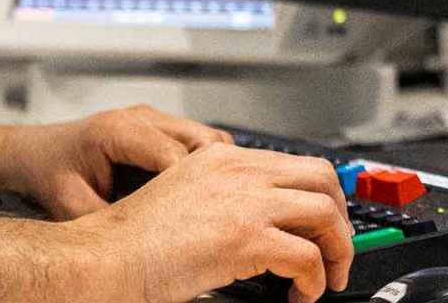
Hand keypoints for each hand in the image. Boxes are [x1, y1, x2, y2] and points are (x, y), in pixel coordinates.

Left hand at [0, 104, 233, 217]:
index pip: (175, 155)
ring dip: (213, 170)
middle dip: (213, 177)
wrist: (35, 153)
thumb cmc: (50, 172)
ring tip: (206, 205)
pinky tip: (195, 194)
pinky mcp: (160, 129)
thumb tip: (139, 249)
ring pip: (208, 139)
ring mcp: (153, 120)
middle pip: (204, 140)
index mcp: (118, 131)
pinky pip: (198, 143)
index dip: (193, 189)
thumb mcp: (71, 205)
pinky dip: (205, 167)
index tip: (202, 218)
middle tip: (214, 213)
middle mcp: (140, 118)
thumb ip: (107, 222)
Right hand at [72, 143, 354, 302]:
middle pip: (322, 179)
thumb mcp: (184, 194)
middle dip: (339, 218)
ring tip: (325, 278)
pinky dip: (315, 281)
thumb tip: (264, 219)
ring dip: (336, 252)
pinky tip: (300, 294)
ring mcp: (244, 202)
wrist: (108, 256)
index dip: (319, 198)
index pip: (296, 164)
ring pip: (325, 215)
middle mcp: (236, 171)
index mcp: (221, 158)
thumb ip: (223, 194)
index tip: (322, 226)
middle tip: (333, 250)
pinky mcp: (246, 238)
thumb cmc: (135, 239)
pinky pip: (309, 258)